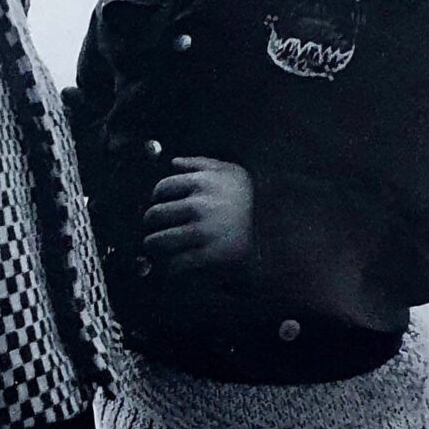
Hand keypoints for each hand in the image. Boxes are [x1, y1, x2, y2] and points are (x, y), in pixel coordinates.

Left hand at [143, 157, 253, 273]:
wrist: (278, 228)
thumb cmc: (249, 198)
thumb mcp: (229, 172)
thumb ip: (199, 163)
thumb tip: (174, 161)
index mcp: (201, 182)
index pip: (162, 188)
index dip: (156, 196)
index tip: (157, 202)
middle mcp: (198, 206)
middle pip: (156, 215)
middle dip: (150, 222)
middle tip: (151, 227)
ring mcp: (203, 232)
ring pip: (161, 240)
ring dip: (154, 245)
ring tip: (154, 246)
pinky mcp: (209, 256)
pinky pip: (178, 264)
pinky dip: (172, 267)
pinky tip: (174, 266)